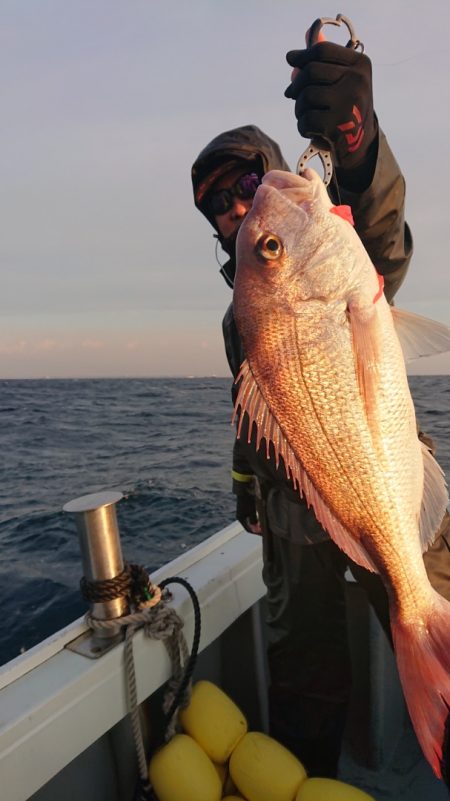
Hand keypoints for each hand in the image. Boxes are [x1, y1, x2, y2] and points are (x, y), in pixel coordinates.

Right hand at [236, 493, 261, 534]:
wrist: (245, 490)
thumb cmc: (248, 501)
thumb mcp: (252, 511)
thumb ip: (254, 520)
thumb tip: (256, 528)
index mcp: (241, 518)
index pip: (248, 529)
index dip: (256, 533)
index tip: (262, 534)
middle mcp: (241, 517)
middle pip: (250, 526)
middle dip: (257, 529)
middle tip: (264, 530)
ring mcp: (243, 513)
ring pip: (251, 522)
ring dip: (257, 524)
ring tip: (264, 524)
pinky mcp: (246, 510)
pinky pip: (251, 518)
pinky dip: (256, 519)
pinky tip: (261, 518)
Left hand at [285, 42, 376, 169]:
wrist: (360, 144)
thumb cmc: (345, 107)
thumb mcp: (341, 81)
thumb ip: (321, 63)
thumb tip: (292, 56)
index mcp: (360, 64)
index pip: (322, 50)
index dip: (302, 55)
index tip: (291, 59)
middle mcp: (357, 80)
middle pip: (311, 71)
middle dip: (296, 85)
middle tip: (292, 94)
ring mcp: (349, 102)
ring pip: (306, 96)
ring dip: (299, 108)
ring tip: (306, 115)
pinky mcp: (338, 125)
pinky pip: (306, 120)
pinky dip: (303, 127)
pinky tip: (311, 130)